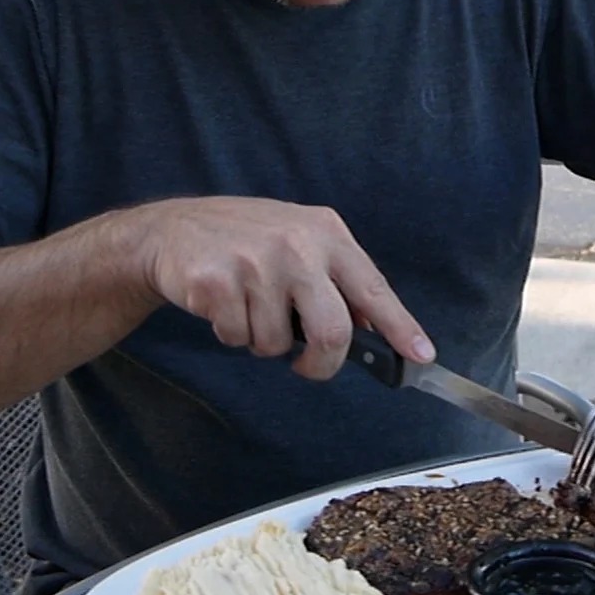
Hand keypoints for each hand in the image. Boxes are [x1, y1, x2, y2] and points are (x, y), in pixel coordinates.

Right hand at [128, 198, 434, 380]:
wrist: (172, 229)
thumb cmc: (244, 240)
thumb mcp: (299, 241)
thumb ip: (335, 278)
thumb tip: (373, 326)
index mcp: (326, 233)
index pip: (373, 288)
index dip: (401, 327)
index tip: (422, 357)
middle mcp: (297, 245)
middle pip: (332, 332)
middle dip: (321, 363)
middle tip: (306, 365)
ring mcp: (255, 262)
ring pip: (276, 344)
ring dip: (261, 341)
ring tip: (247, 307)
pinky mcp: (216, 282)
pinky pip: (237, 338)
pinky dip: (230, 334)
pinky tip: (221, 304)